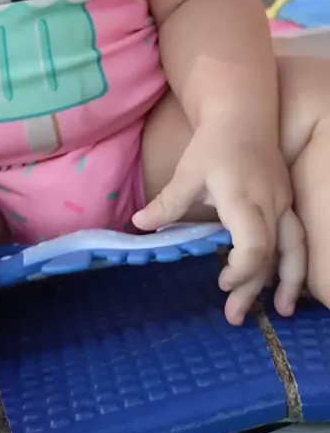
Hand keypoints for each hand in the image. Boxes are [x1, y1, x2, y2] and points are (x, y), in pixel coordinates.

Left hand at [133, 122, 305, 324]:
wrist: (245, 114)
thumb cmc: (214, 144)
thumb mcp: (186, 174)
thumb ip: (167, 204)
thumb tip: (137, 226)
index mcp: (243, 199)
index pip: (255, 245)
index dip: (242, 270)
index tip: (221, 281)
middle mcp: (270, 204)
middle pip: (272, 255)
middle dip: (254, 288)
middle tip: (234, 317)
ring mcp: (283, 203)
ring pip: (294, 248)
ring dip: (289, 281)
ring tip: (283, 311)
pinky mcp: (287, 201)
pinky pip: (295, 238)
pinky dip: (289, 262)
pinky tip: (280, 283)